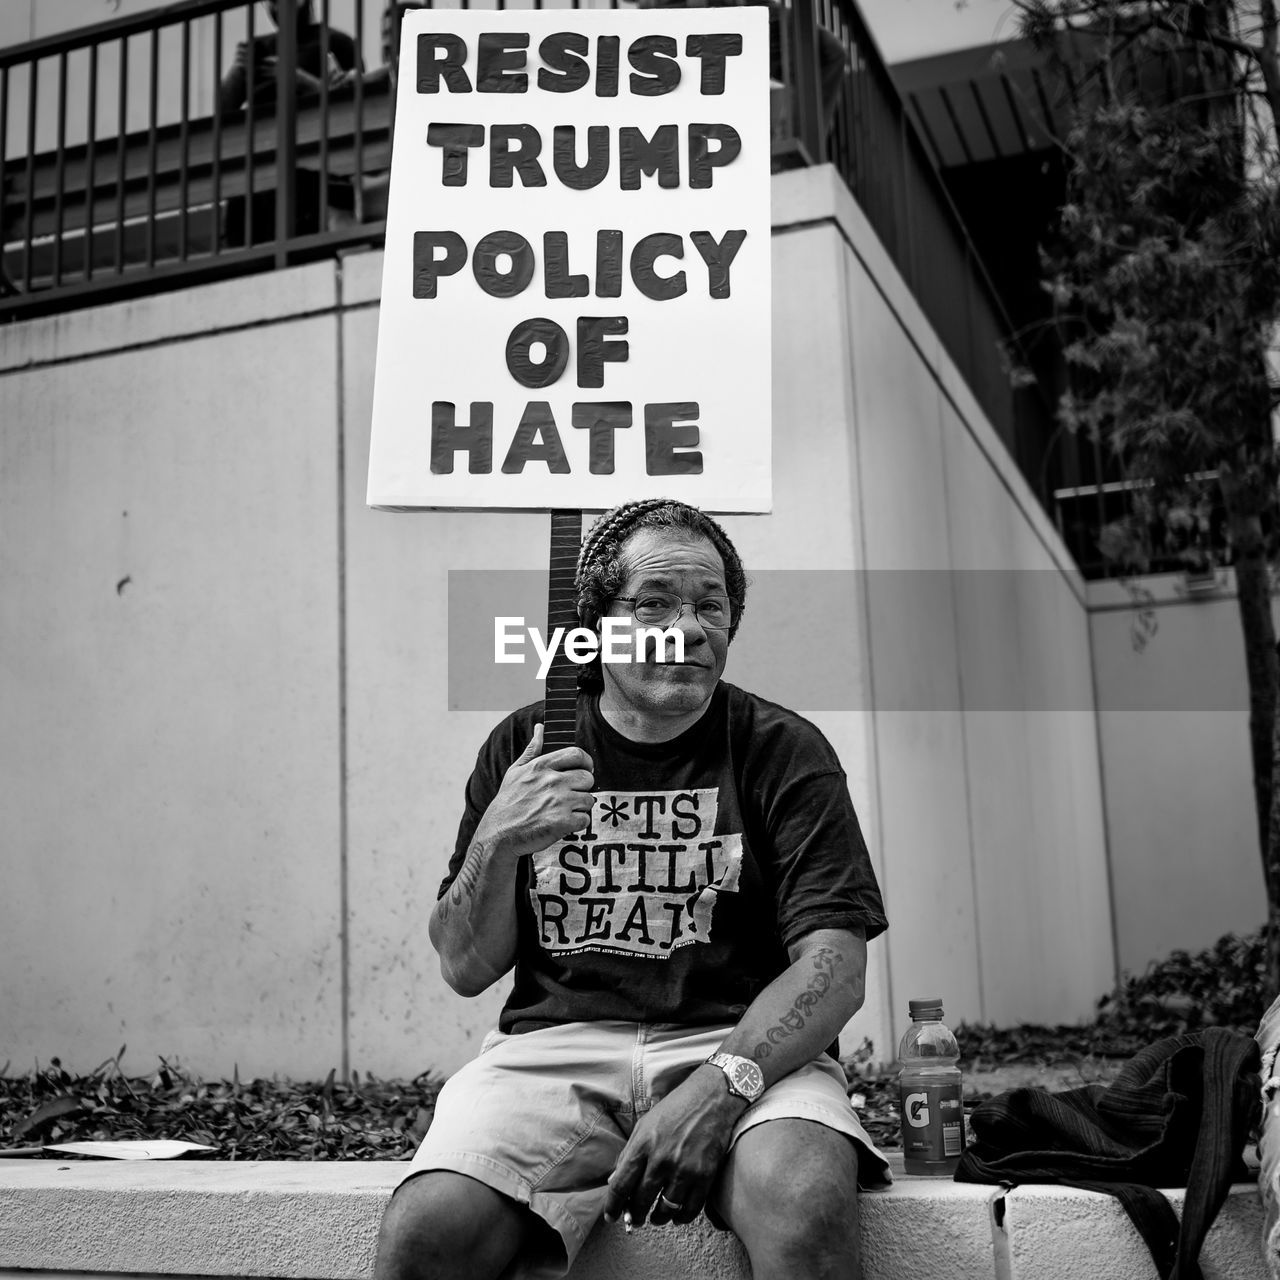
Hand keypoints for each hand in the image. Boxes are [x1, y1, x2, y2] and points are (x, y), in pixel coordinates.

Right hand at [476, 723, 593, 857]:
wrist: (498, 834)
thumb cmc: (508, 802)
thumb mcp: (515, 771)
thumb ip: (532, 749)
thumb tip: (540, 727)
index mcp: (541, 766)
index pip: (577, 754)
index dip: (586, 762)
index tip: (583, 770)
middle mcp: (552, 781)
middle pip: (588, 778)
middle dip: (583, 787)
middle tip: (571, 796)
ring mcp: (558, 802)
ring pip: (589, 800)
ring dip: (580, 807)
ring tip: (564, 811)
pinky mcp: (562, 823)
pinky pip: (585, 819)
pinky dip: (577, 824)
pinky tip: (563, 824)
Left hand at [602, 1065, 744, 1228]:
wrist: (711, 1098)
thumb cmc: (676, 1108)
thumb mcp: (645, 1124)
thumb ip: (629, 1152)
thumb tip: (615, 1179)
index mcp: (643, 1145)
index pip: (620, 1185)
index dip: (613, 1205)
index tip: (611, 1216)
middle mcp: (662, 1160)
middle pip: (641, 1201)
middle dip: (634, 1216)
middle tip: (633, 1220)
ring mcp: (684, 1170)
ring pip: (665, 1210)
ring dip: (658, 1219)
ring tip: (655, 1218)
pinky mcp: (705, 1176)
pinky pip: (690, 1210)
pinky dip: (681, 1218)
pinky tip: (677, 1216)